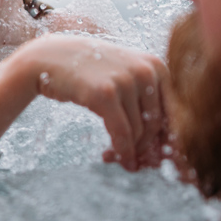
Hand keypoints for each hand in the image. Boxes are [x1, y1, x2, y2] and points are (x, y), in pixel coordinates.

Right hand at [17, 35, 167, 169]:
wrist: (48, 58)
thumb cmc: (88, 71)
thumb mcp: (124, 75)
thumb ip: (147, 98)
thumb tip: (168, 143)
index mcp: (156, 65)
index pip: (173, 112)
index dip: (164, 140)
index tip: (153, 157)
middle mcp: (146, 70)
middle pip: (157, 124)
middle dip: (145, 149)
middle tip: (133, 162)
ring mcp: (126, 80)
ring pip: (140, 132)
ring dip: (129, 152)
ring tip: (115, 158)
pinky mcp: (105, 93)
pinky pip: (122, 134)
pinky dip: (122, 151)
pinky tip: (116, 159)